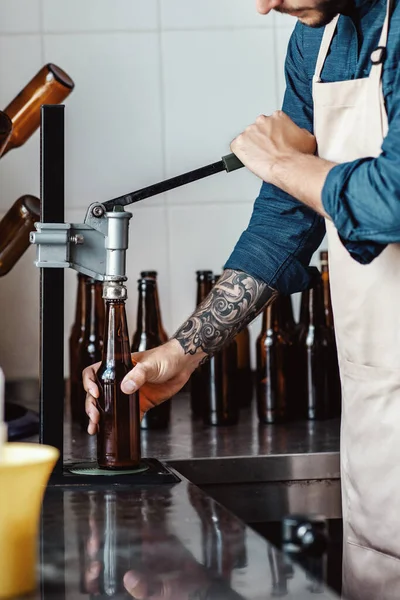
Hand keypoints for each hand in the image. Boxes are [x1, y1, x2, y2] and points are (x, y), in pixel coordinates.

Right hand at [83, 339, 197, 434]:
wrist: (183, 365)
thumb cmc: (165, 357)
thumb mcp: (150, 364)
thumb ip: (138, 375)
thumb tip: (126, 387)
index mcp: (118, 367)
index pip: (94, 373)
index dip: (90, 383)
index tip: (95, 394)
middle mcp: (120, 380)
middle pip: (98, 394)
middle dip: (92, 406)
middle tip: (94, 417)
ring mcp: (129, 394)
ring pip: (109, 407)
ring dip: (101, 418)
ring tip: (95, 428)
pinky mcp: (141, 404)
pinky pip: (128, 416)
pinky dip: (122, 425)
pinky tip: (116, 433)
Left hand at [230, 111, 315, 183]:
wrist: (287, 166)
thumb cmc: (297, 155)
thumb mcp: (307, 137)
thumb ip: (298, 131)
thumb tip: (296, 133)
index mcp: (277, 116)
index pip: (271, 123)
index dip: (273, 134)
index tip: (275, 142)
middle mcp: (262, 120)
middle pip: (258, 129)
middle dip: (261, 139)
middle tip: (268, 151)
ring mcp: (249, 132)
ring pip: (247, 138)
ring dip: (252, 147)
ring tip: (261, 158)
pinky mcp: (239, 144)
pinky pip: (236, 148)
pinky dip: (241, 154)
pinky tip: (249, 160)